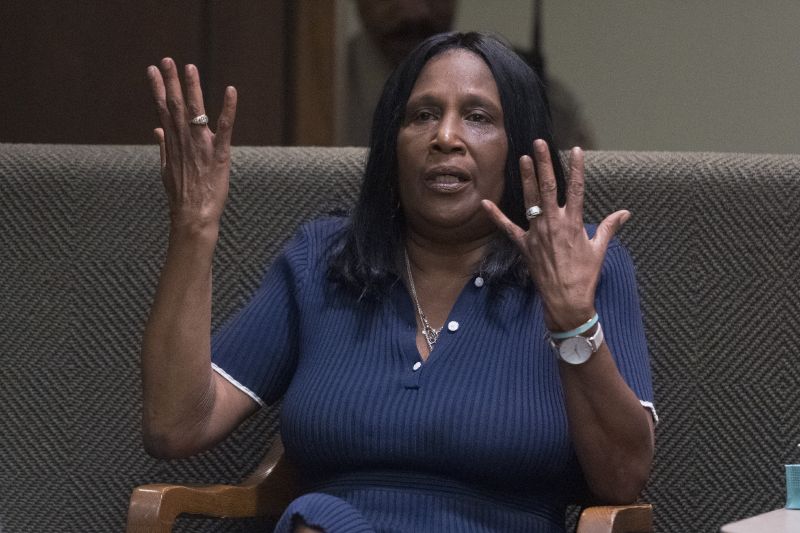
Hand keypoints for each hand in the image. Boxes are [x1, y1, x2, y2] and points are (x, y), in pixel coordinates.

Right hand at [147, 58, 236, 234]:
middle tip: (166, 60)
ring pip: (195, 112)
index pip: (162, 110)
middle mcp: (184, 142)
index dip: (157, 89)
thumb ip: (163, 147)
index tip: (152, 70)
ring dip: (193, 89)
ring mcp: (201, 147)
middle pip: (175, 106)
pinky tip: (231, 90)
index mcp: (172, 144)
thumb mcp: (166, 170)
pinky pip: (226, 127)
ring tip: (189, 68)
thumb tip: (156, 130)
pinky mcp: (220, 155)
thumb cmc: (181, 196)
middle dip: (170, 82)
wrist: (192, 216)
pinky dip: (228, 108)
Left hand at [481, 139, 629, 330]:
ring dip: (526, 179)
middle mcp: (554, 224)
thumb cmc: (585, 276)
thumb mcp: (599, 250)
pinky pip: (507, 228)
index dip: (576, 168)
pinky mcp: (524, 246)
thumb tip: (625, 213)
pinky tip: (485, 203)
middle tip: (539, 143)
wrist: (567, 300)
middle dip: (544, 163)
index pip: (576, 189)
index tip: (575, 150)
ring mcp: (537, 234)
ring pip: (530, 201)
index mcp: (574, 223)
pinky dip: (496, 216)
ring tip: (523, 159)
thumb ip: (609, 227)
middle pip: (549, 187)